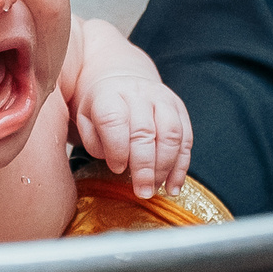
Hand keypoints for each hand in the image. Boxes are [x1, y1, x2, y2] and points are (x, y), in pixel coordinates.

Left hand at [73, 70, 192, 200]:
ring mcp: (162, 99)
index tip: (117, 169)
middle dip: (144, 167)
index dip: (116, 149)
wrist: (122, 80)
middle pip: (145, 131)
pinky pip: (186, 139)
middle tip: (142, 191)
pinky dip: (181, 166)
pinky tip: (173, 186)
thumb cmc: (102, 108)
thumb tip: (117, 164)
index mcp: (110, 95)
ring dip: (166, 167)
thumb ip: (94, 141)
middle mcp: (138, 94)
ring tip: (156, 189)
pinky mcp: (179, 109)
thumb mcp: (85, 119)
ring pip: (171, 134)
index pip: (114, 120)